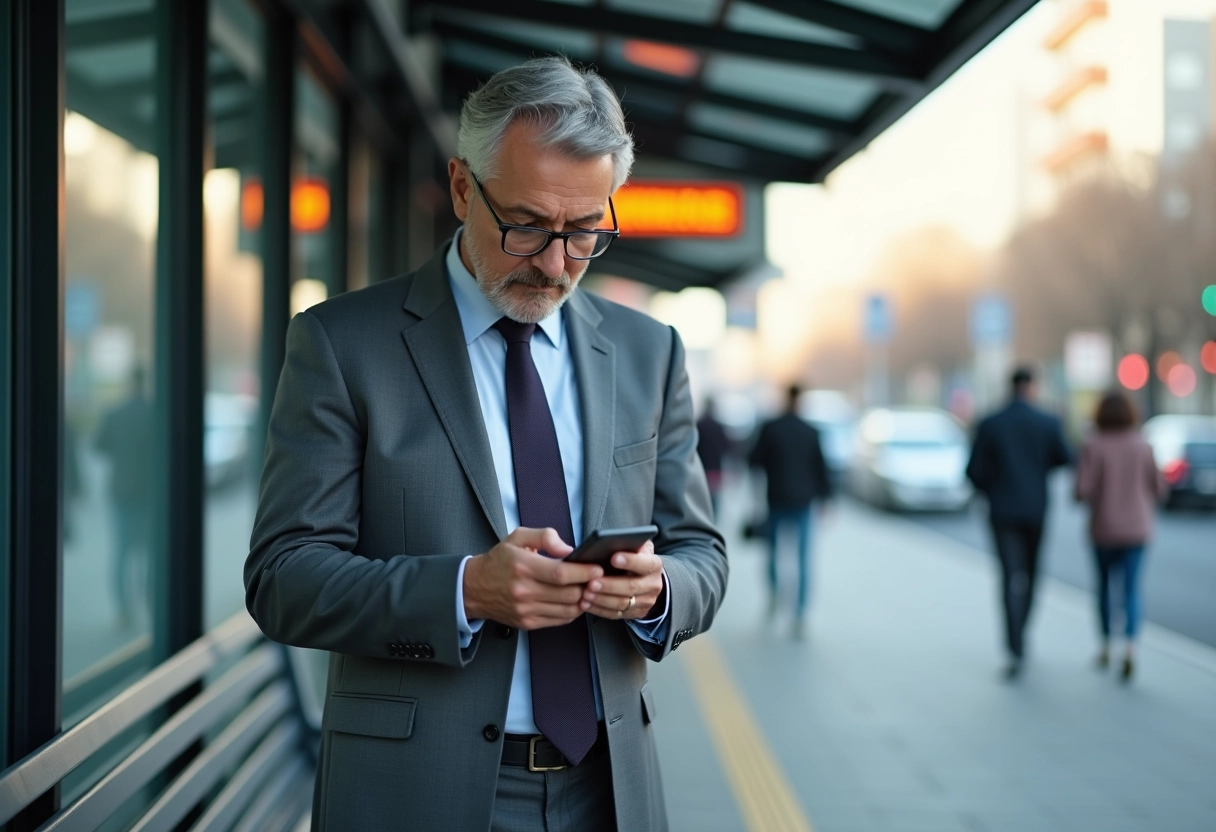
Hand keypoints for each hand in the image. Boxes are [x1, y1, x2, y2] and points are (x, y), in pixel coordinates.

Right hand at [463, 527, 602, 630]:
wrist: (474, 588)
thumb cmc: (499, 560)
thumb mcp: (518, 537)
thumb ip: (545, 536)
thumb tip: (568, 550)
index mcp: (522, 566)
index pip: (560, 574)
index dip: (583, 573)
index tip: (597, 569)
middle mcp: (524, 591)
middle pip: (568, 594)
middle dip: (587, 587)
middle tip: (596, 580)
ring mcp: (525, 610)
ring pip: (567, 610)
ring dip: (582, 600)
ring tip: (587, 590)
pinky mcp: (527, 622)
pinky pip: (559, 620)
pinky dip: (571, 611)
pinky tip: (573, 601)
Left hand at [580, 541, 664, 620]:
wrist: (648, 581)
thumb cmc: (636, 559)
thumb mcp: (638, 549)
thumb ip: (630, 544)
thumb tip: (612, 540)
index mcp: (654, 565)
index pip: (644, 563)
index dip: (630, 561)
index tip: (614, 558)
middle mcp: (653, 585)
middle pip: (631, 586)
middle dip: (610, 585)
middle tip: (592, 582)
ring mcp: (645, 602)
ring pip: (623, 603)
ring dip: (602, 599)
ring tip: (585, 593)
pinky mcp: (635, 613)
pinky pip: (615, 614)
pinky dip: (599, 610)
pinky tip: (586, 604)